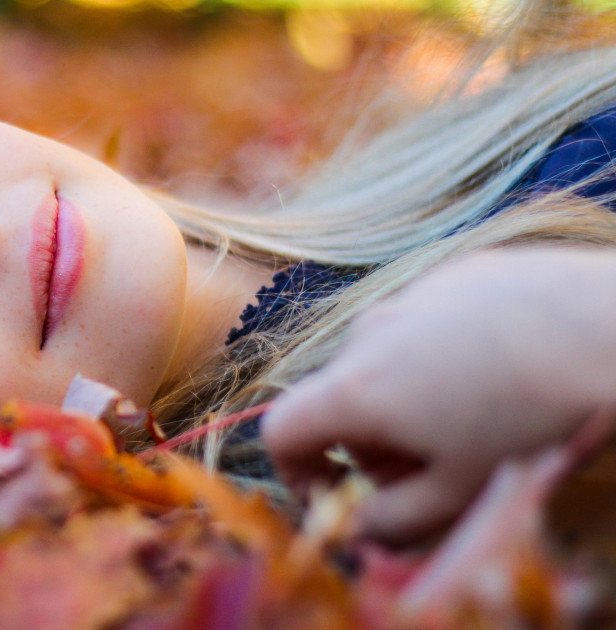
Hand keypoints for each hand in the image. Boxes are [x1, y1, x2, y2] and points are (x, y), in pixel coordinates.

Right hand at [262, 248, 615, 545]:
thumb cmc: (535, 420)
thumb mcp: (460, 492)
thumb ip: (392, 523)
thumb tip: (361, 529)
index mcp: (355, 389)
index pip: (281, 431)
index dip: (296, 473)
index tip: (338, 497)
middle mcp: (368, 333)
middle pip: (341, 398)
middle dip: (370, 445)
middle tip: (429, 475)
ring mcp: (412, 295)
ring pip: (386, 360)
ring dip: (408, 400)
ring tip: (477, 422)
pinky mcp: (460, 273)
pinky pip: (430, 325)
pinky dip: (446, 357)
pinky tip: (506, 373)